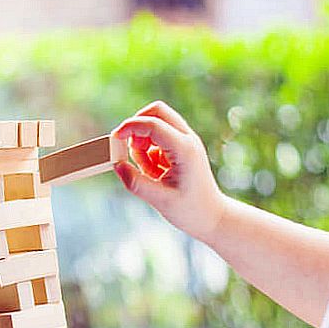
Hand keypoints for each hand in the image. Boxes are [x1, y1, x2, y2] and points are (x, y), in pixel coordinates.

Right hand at [112, 100, 228, 243]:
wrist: (212, 216)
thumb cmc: (190, 210)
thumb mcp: (159, 200)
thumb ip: (136, 183)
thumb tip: (117, 165)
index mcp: (185, 149)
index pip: (154, 124)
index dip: (131, 127)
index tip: (115, 139)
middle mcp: (188, 139)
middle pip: (157, 111)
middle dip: (137, 125)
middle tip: (129, 149)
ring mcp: (186, 141)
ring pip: (156, 123)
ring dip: (142, 141)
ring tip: (147, 171)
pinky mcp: (181, 148)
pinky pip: (158, 138)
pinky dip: (149, 151)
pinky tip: (154, 173)